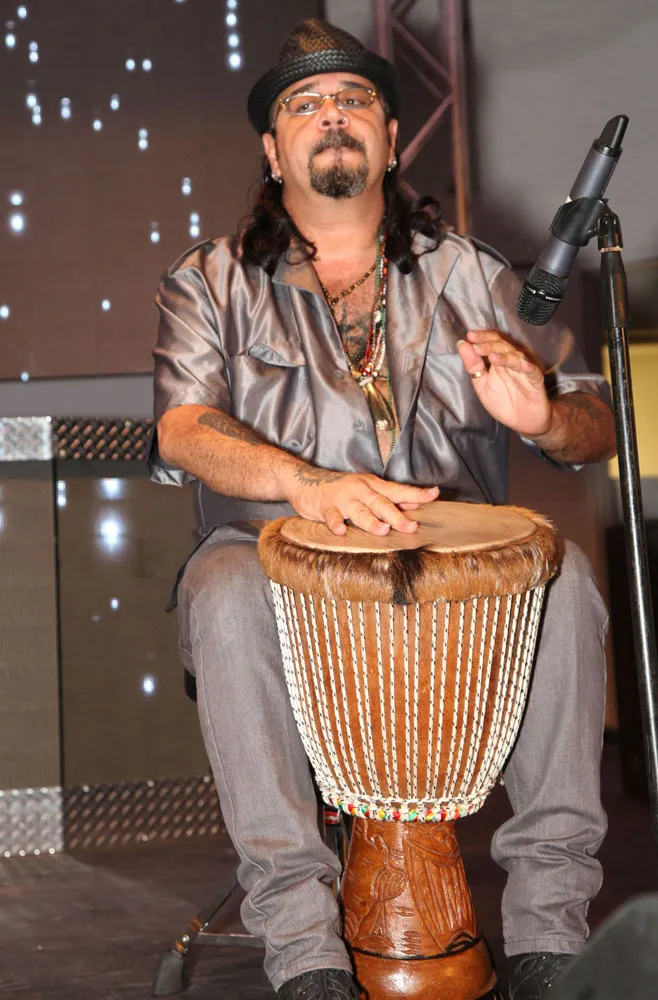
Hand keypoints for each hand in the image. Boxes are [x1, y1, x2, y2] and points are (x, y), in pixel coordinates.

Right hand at [283, 466, 439, 535]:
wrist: (305, 481)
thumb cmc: (341, 488)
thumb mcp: (366, 489)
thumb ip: (389, 497)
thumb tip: (416, 501)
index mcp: (372, 485)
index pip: (398, 490)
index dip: (416, 493)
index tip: (434, 494)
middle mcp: (359, 490)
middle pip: (381, 503)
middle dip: (396, 515)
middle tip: (411, 526)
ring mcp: (342, 499)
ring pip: (359, 511)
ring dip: (371, 520)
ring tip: (382, 530)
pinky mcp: (325, 507)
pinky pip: (331, 516)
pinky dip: (336, 524)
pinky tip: (341, 531)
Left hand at [456, 330, 551, 437]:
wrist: (523, 421)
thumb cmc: (503, 402)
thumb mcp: (482, 385)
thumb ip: (473, 366)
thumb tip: (462, 344)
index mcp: (498, 360)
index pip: (491, 342)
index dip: (481, 338)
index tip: (469, 336)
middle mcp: (511, 361)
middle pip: (502, 346)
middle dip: (488, 345)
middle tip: (476, 344)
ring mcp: (524, 370)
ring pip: (515, 357)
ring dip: (504, 356)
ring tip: (491, 356)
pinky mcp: (535, 380)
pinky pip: (532, 371)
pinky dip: (527, 367)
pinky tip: (521, 365)